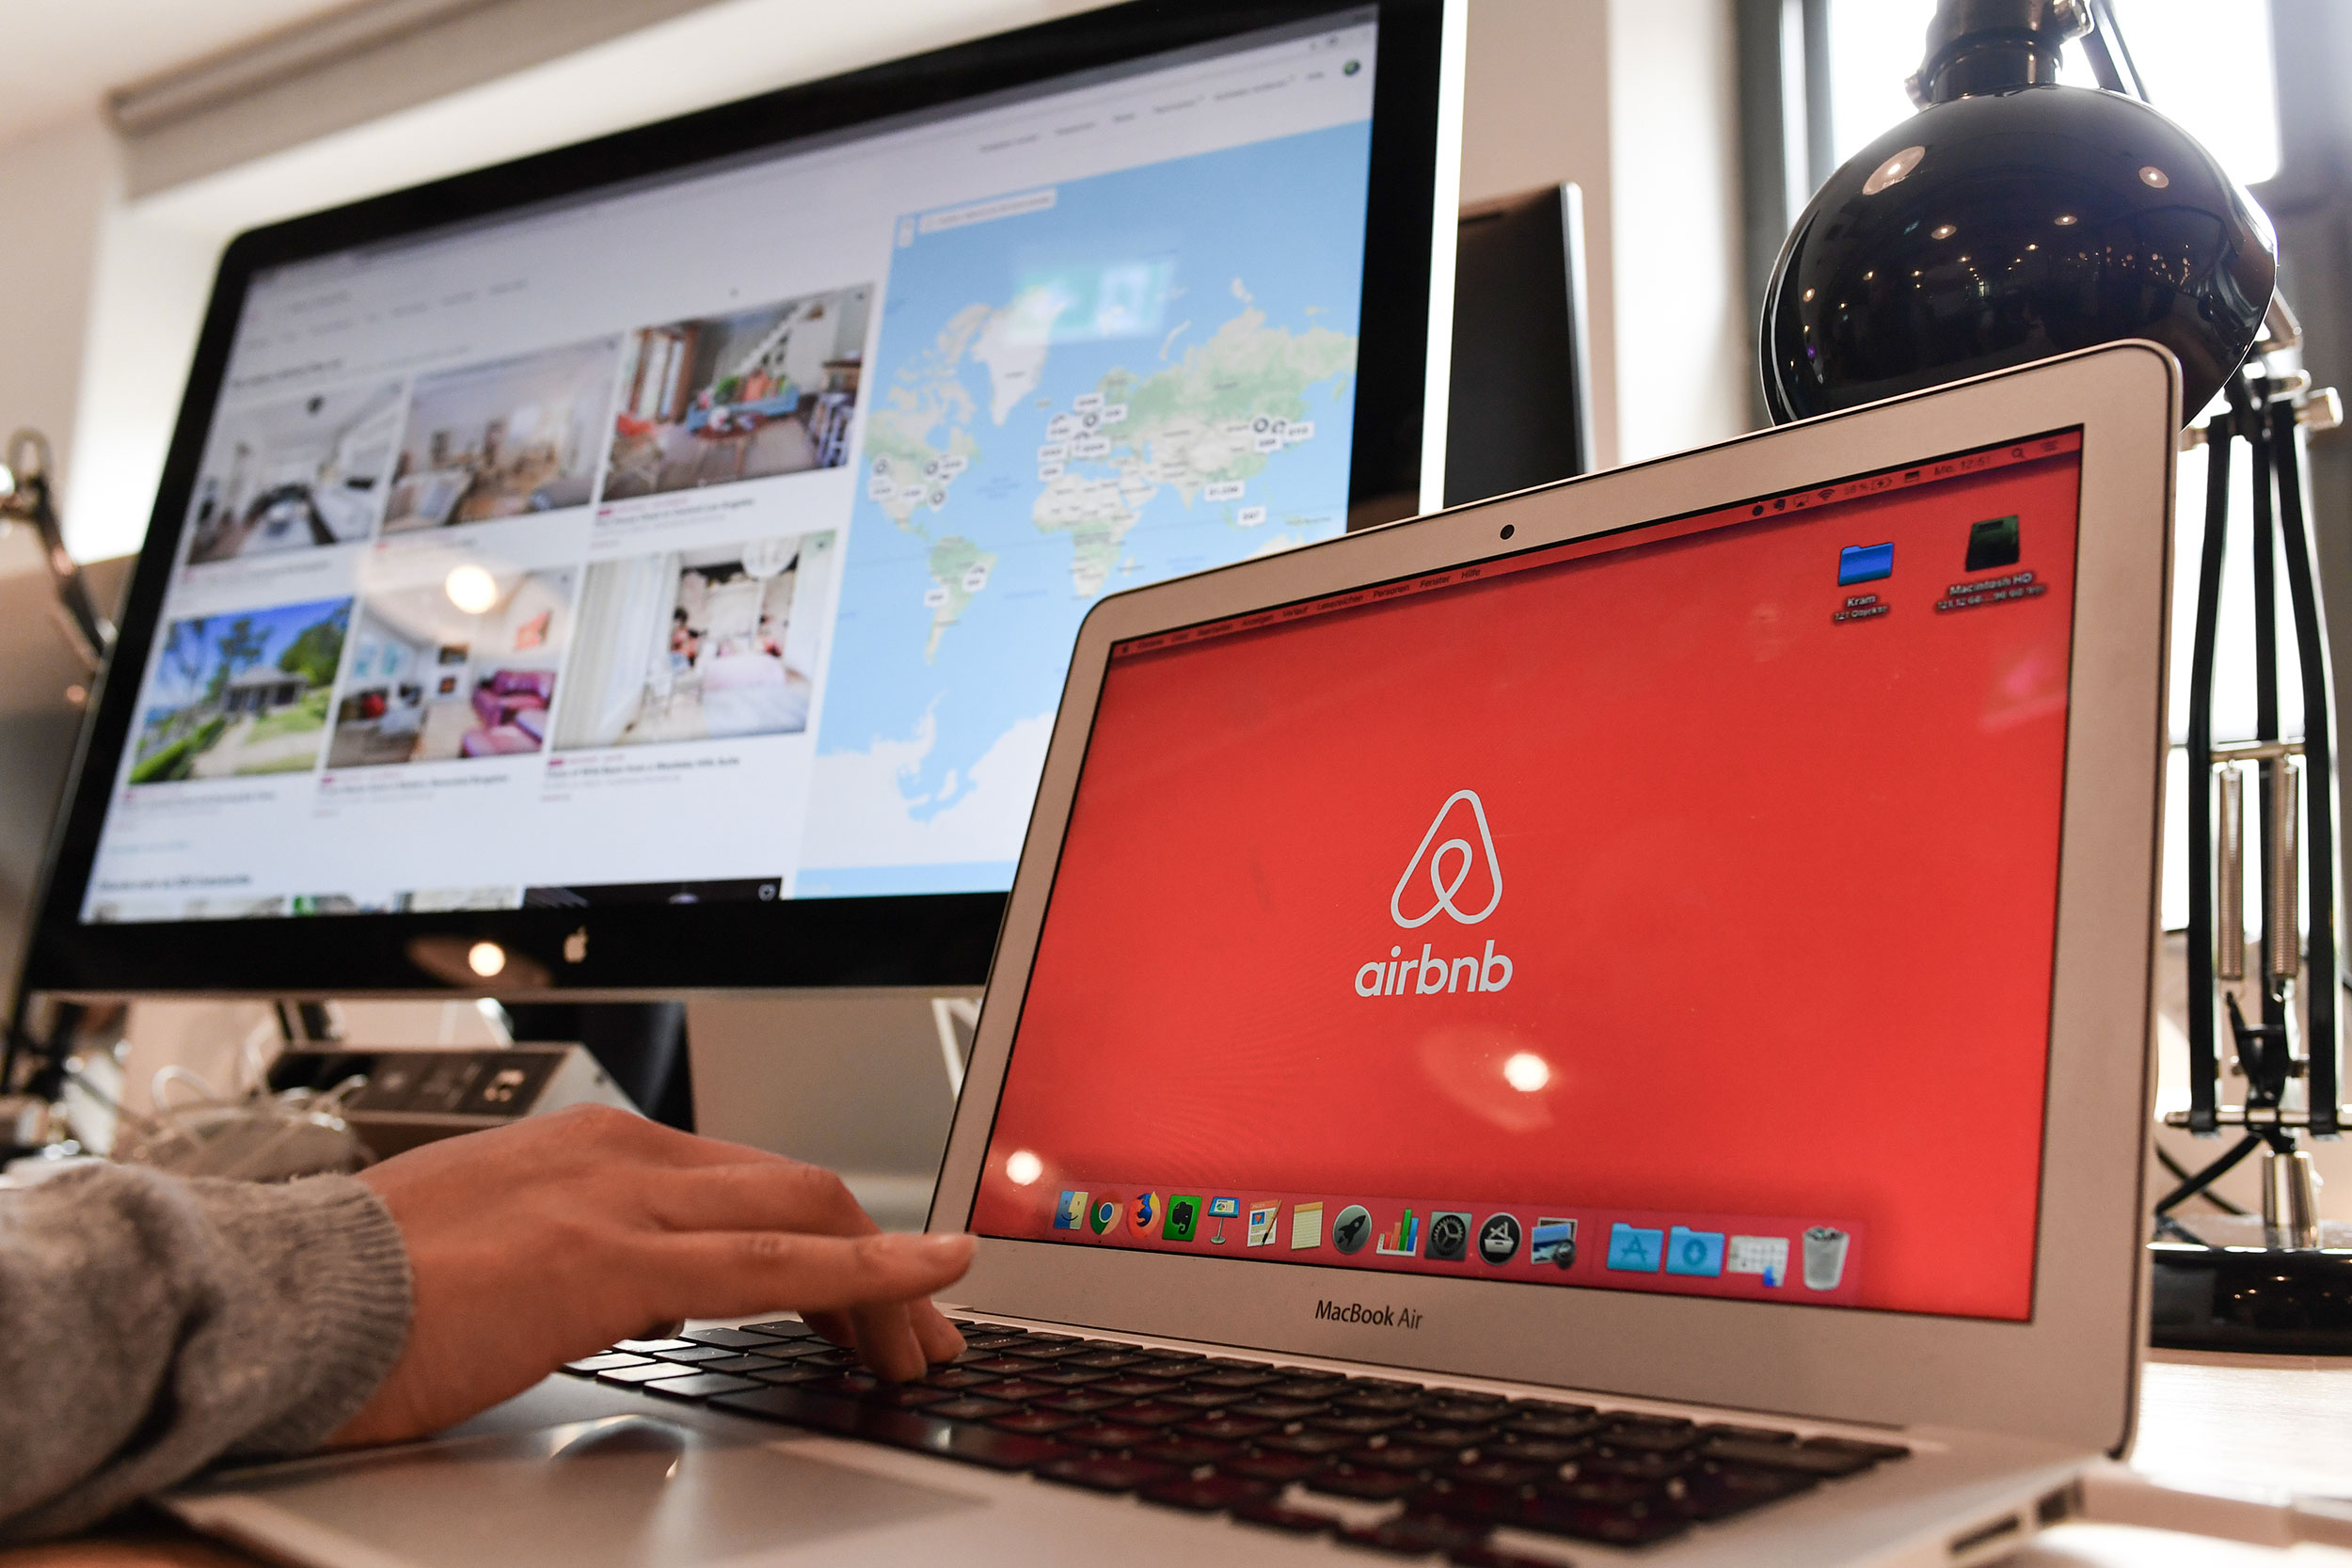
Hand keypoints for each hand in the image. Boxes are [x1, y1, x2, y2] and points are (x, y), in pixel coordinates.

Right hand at [332, 1105, 972, 1446]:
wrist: (270, 1304)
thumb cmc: (363, 1299)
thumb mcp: (499, 1251)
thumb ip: (585, 1253)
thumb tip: (648, 1290)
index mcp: (592, 1146)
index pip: (750, 1181)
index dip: (833, 1236)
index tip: (876, 1287)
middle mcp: (618, 1152)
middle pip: (797, 1192)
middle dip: (878, 1262)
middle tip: (924, 1325)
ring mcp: (617, 1197)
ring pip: (805, 1218)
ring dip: (885, 1281)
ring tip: (925, 1340)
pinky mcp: (610, 1260)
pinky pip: (774, 1264)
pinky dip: (867, 1272)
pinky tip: (920, 1286)